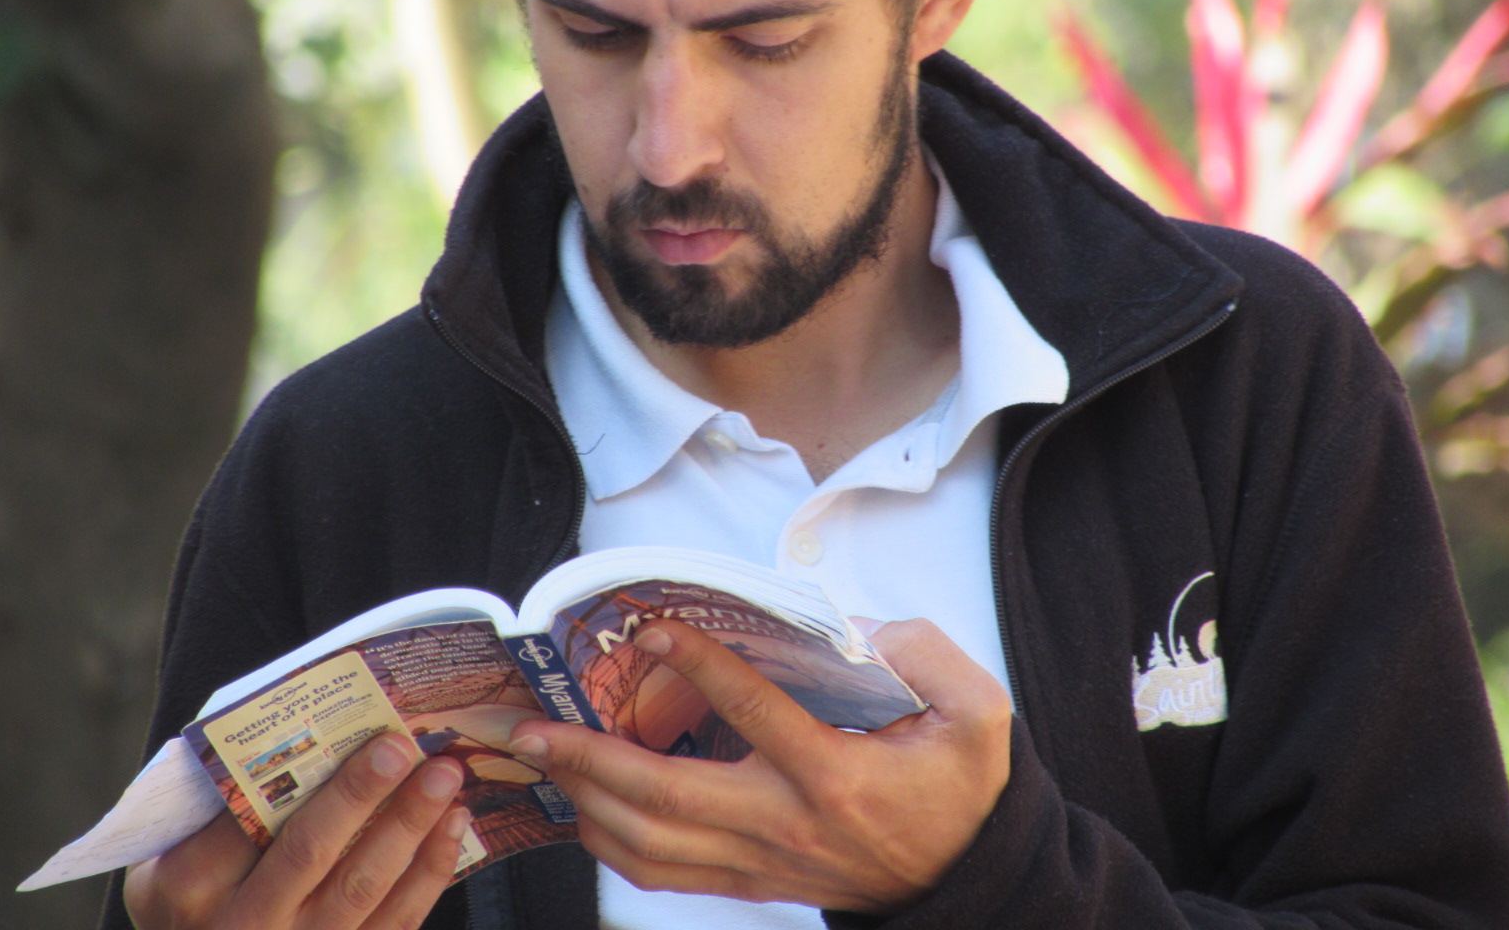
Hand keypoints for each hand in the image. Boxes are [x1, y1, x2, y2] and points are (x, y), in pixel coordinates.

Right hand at [124, 732, 466, 928]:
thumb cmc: (198, 904)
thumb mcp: (175, 862)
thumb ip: (215, 810)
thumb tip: (283, 731)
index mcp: (193, 885)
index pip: (244, 819)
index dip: (292, 773)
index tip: (336, 725)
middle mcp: (244, 925)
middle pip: (309, 851)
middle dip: (359, 794)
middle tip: (400, 745)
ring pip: (361, 887)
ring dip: (409, 824)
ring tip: (444, 774)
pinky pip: (397, 921)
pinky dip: (431, 870)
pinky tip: (453, 823)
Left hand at [509, 617, 1011, 914]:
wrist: (964, 876)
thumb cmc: (959, 789)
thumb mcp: (975, 712)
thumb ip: (924, 654)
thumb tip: (855, 625)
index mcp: (836, 774)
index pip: (755, 713)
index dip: (700, 666)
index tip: (653, 627)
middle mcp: (786, 824)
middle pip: (669, 797)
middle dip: (590, 759)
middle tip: (533, 725)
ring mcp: (761, 861)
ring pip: (652, 844)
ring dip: (586, 801)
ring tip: (542, 759)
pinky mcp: (749, 881)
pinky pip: (664, 874)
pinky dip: (611, 844)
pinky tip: (582, 808)